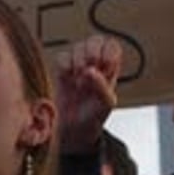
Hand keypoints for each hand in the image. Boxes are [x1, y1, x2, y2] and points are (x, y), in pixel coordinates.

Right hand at [55, 34, 121, 152]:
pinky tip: (67, 77)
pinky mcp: (61, 73)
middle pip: (94, 41)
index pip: (112, 47)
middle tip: (89, 67)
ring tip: (78, 77)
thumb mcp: (106, 105)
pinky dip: (65, 64)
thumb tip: (90, 71)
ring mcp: (77, 68)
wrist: (73, 133)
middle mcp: (94, 66)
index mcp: (110, 71)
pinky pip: (62, 56)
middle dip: (91, 51)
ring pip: (77, 47)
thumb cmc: (93, 119)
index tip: (104, 64)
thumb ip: (102, 86)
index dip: (107, 50)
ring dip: (78, 58)